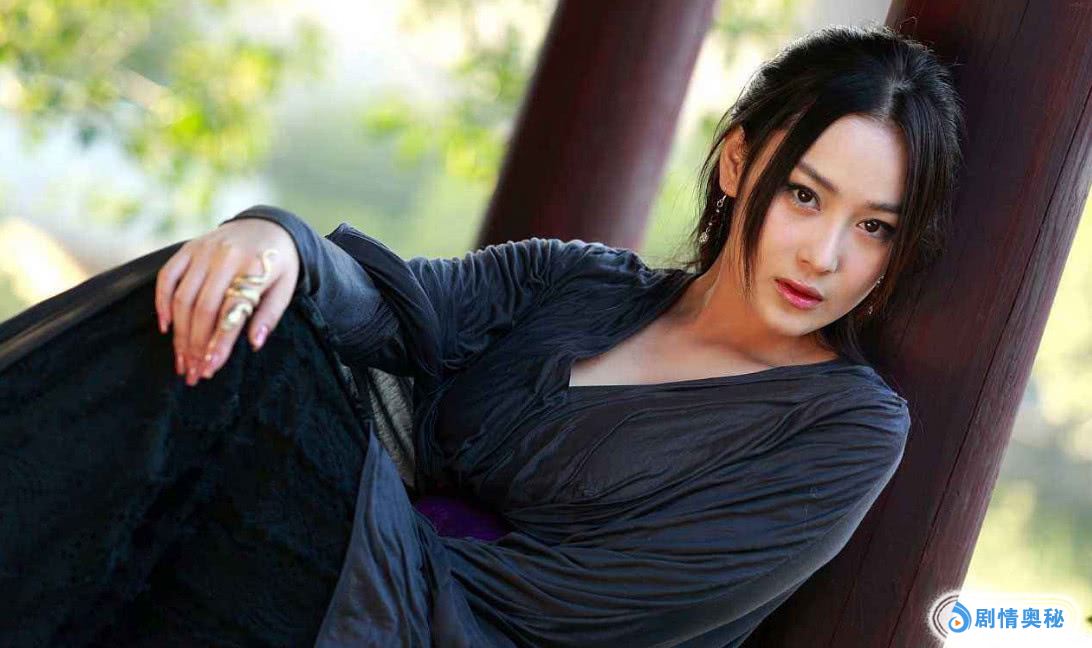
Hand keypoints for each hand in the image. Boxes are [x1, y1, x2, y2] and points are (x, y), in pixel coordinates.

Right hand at [155, 219, 299, 385]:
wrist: (268, 225)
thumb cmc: (278, 264)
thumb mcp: (286, 287)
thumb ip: (270, 314)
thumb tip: (255, 343)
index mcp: (253, 268)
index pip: (231, 312)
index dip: (220, 343)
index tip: (211, 369)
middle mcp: (225, 258)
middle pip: (203, 309)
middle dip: (196, 345)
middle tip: (193, 373)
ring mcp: (203, 251)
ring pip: (183, 298)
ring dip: (180, 334)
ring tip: (182, 361)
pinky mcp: (188, 248)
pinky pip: (168, 276)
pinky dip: (162, 302)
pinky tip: (166, 327)